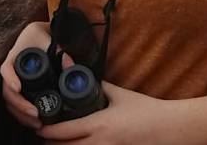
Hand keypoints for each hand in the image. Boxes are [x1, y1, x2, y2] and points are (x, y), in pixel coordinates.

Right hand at [0, 21, 71, 130]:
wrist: (37, 35)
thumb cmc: (41, 36)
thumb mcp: (51, 41)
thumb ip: (61, 53)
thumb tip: (71, 67)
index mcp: (16, 55)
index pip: (6, 68)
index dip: (10, 78)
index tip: (17, 88)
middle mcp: (12, 69)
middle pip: (7, 90)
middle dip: (19, 105)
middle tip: (36, 115)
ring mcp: (13, 79)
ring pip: (9, 100)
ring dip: (20, 114)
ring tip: (37, 124)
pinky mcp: (19, 87)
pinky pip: (15, 103)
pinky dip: (22, 115)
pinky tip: (33, 122)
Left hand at [38, 81, 178, 142]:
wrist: (168, 129)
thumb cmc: (144, 110)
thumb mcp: (118, 94)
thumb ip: (97, 83)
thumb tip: (77, 69)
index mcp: (99, 125)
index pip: (64, 132)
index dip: (46, 131)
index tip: (37, 126)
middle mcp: (100, 144)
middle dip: (50, 143)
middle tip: (41, 134)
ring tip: (54, 142)